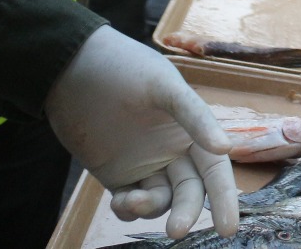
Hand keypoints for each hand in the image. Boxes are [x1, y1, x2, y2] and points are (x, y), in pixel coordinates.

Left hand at [45, 27, 238, 237]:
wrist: (72, 69)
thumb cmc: (125, 69)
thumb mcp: (164, 86)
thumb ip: (194, 117)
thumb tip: (226, 148)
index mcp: (193, 130)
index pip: (216, 170)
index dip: (225, 198)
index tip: (228, 228)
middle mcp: (174, 151)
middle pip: (190, 192)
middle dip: (185, 212)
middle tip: (175, 231)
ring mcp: (145, 165)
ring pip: (161, 201)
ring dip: (152, 209)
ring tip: (130, 201)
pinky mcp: (117, 175)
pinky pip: (131, 203)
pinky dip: (129, 210)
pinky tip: (120, 201)